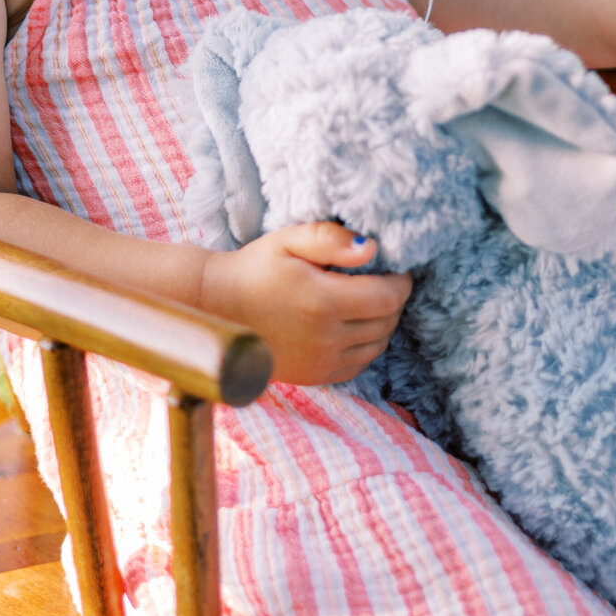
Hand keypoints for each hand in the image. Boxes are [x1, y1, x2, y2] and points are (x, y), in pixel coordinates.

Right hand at [200, 221, 412, 386]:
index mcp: (323, 301)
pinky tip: (349, 326)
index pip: (389, 298)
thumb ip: (331, 239)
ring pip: (376, 346)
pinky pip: (357, 364)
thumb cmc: (253, 268)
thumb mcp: (288, 240)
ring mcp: (320, 362)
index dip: (401, 282)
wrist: (215, 309)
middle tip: (380, 281)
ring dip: (381, 324)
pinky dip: (364, 346)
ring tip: (365, 302)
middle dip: (392, 301)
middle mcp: (326, 337)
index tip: (395, 269)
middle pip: (386, 323)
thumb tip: (372, 248)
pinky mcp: (314, 377)